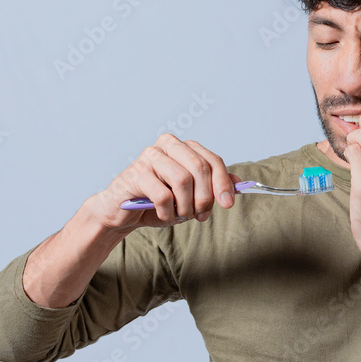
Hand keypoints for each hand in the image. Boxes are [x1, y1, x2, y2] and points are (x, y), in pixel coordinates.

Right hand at [92, 133, 238, 230]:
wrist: (121, 213)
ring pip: (183, 180)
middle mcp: (167, 145)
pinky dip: (168, 212)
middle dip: (205, 197)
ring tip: (180, 216)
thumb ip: (212, 186)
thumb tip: (239, 184)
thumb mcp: (190, 195)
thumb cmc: (156, 202)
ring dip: (186, 206)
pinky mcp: (135, 173)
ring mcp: (149, 157)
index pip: (212, 160)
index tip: (228, 204)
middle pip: (200, 167)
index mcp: (183, 146)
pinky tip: (164, 216)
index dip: (223, 183)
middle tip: (200, 216)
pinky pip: (163, 195)